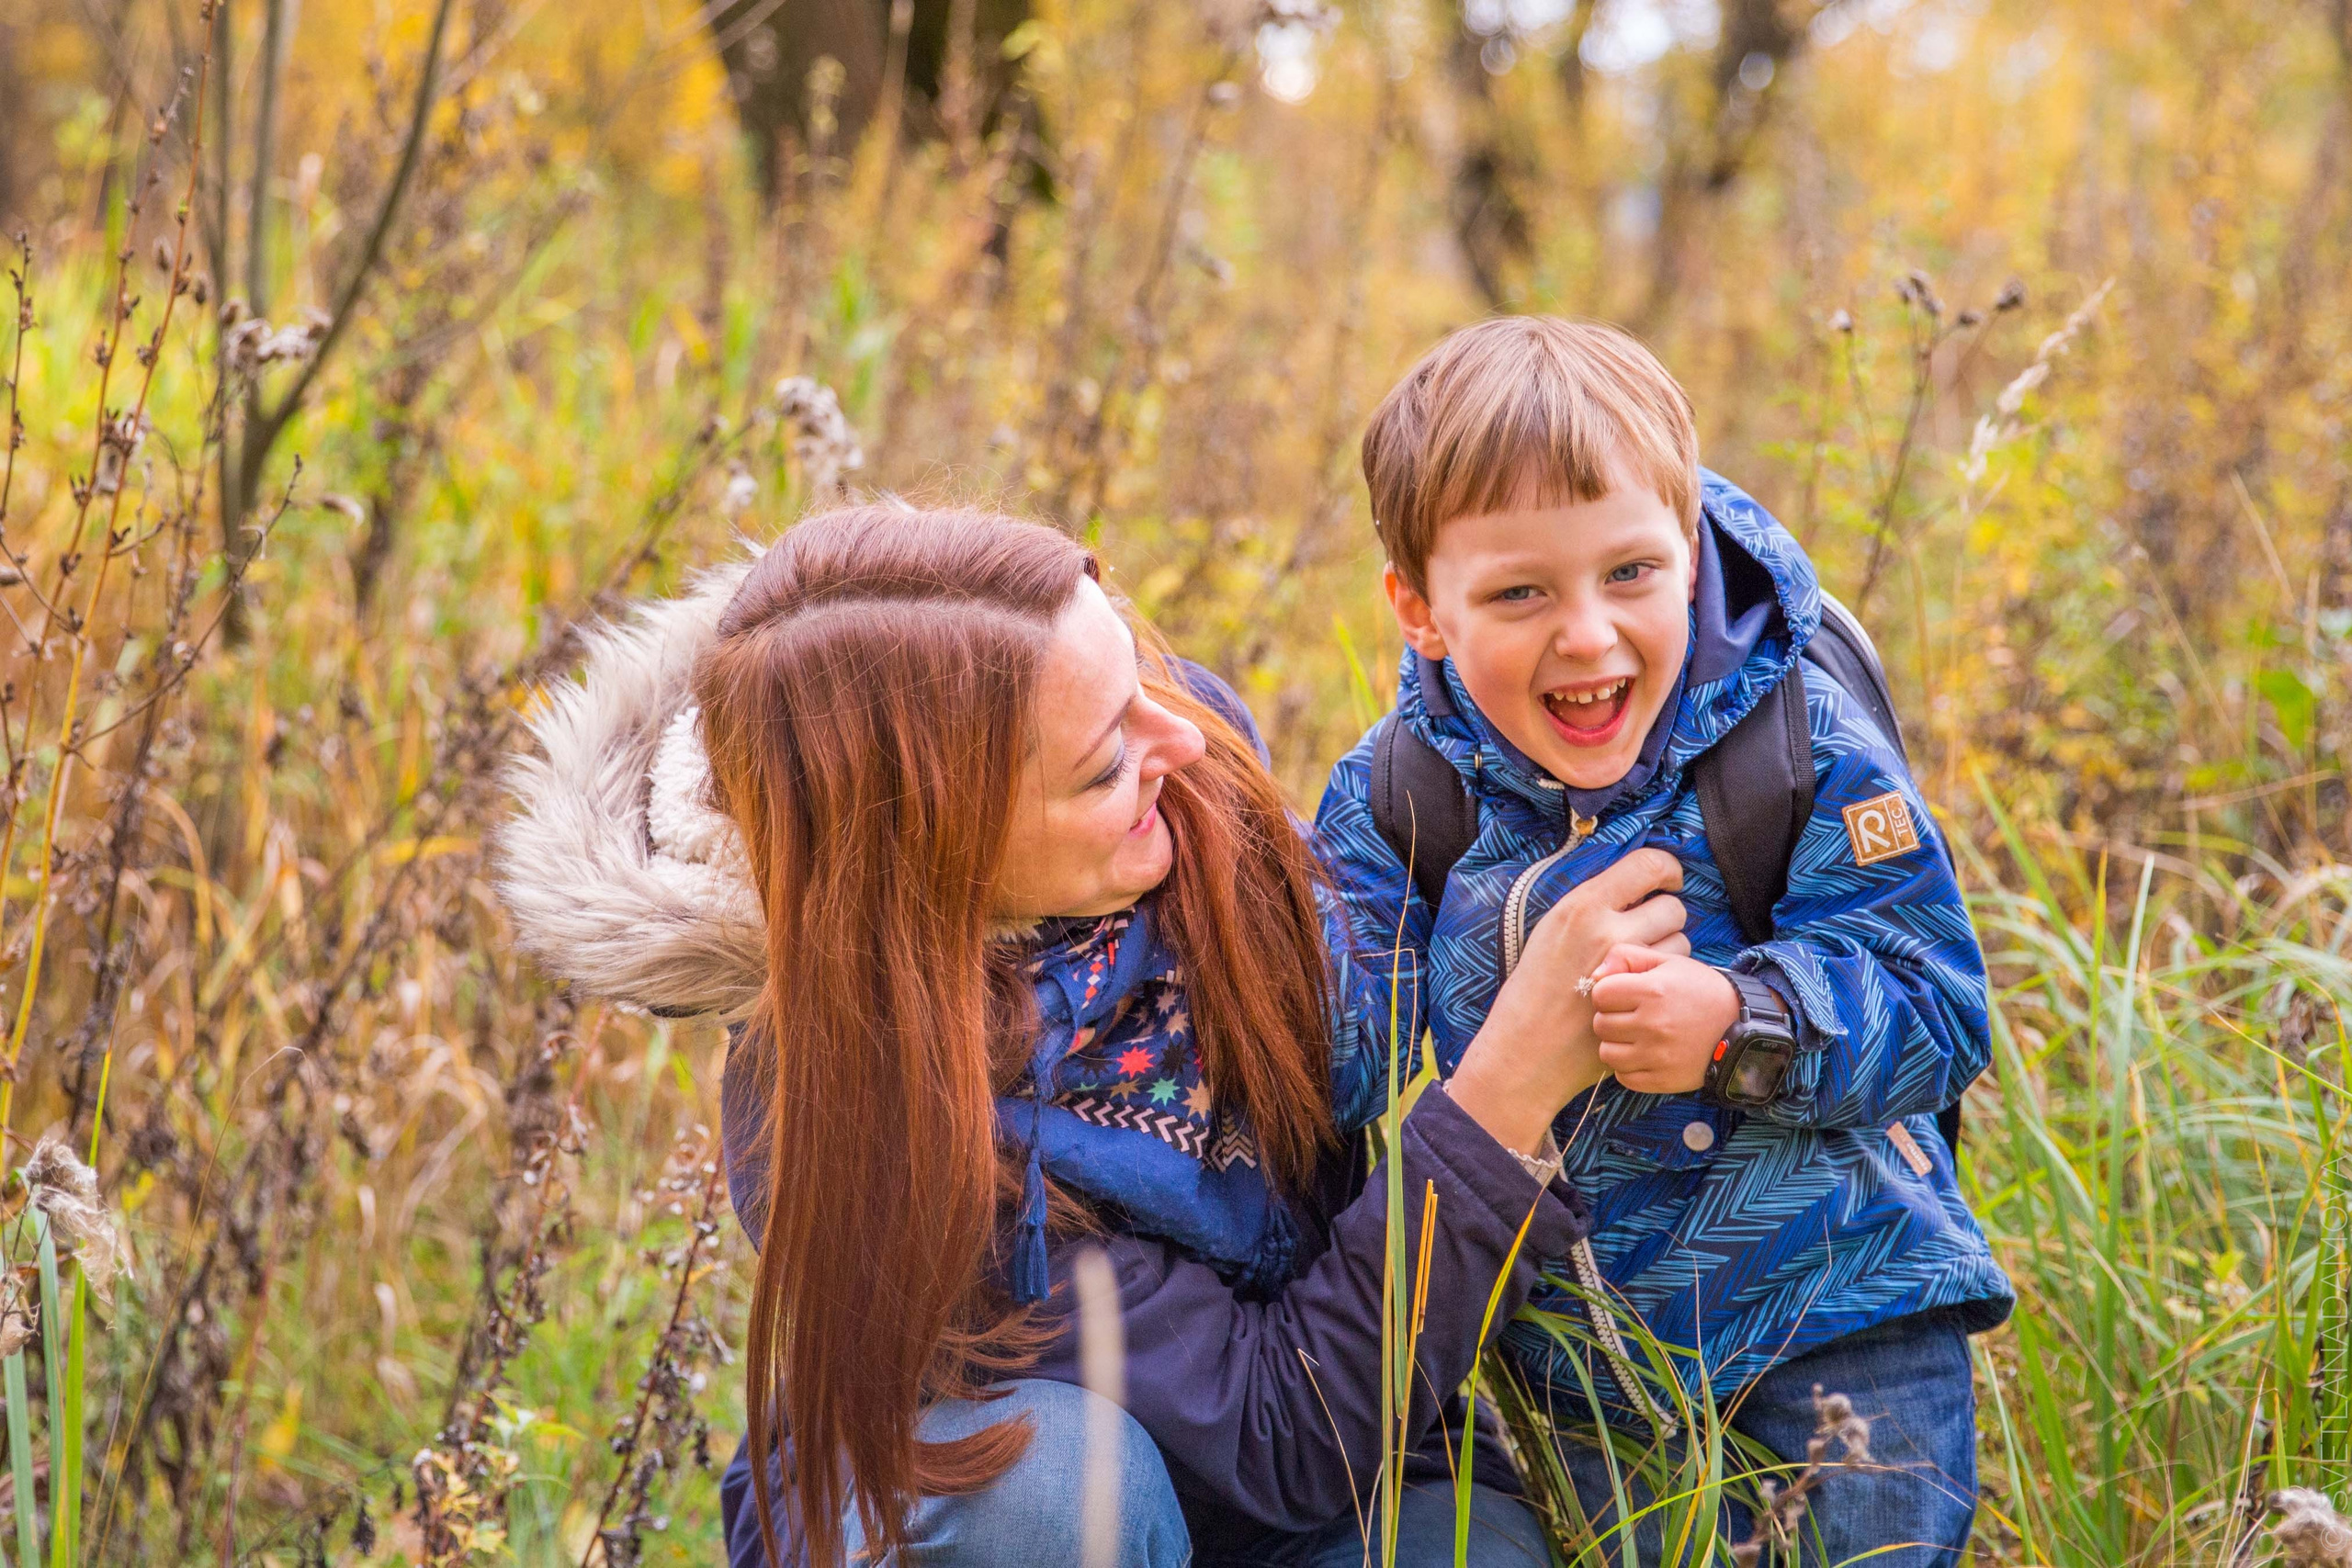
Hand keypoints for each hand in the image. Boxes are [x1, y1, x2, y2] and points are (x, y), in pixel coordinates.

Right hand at [1448, 849, 1688, 1154]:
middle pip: (1672, 907)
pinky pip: (1674, 974)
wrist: (1526, 1046)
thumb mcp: (1552, 929)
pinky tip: (1640, 987)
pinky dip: (1665, 978)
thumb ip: (1593, 905)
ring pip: (1680, 942)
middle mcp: (1609, 930)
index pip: (1649, 864)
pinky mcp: (1641, 998)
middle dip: (1666, 917)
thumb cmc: (1534, 987)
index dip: (1667, 869)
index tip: (1667, 879)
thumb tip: (1634, 887)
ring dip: (1668, 949)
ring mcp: (1628, 967)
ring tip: (1637, 965)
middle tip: (1646, 931)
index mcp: (1582, 906)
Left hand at [1588, 944, 1741, 1095]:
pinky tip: (1644, 1055)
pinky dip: (1629, 1068)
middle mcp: (1654, 1025)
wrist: (1741, 1028)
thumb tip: (1596, 974)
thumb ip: (1629, 956)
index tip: (1623, 994)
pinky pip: (1624, 1077)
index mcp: (1654, 991)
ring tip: (1636, 1036)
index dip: (1608, 992)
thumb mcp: (1670, 962)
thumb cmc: (1701, 991)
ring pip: (1607, 1053)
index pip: (1600, 994)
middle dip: (1611, 1017)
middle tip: (1631, 1015)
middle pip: (1600, 1024)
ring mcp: (1658, 1056)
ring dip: (1616, 1044)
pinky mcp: (1663, 1079)